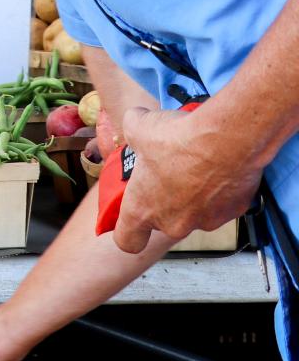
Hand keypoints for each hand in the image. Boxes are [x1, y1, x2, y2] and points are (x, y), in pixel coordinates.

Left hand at [112, 105, 263, 253]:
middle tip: (168, 175)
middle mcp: (173, 222)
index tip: (131, 221)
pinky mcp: (233, 211)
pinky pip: (223, 203)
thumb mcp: (139, 126)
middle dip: (165, 201)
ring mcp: (205, 220)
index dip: (127, 233)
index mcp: (142, 209)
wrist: (227, 139)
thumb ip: (131, 128)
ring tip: (196, 166)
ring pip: (195, 213)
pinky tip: (219, 167)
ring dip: (194, 196)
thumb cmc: (178, 139)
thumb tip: (134, 120)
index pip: (127, 240)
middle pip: (164, 222)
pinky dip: (221, 189)